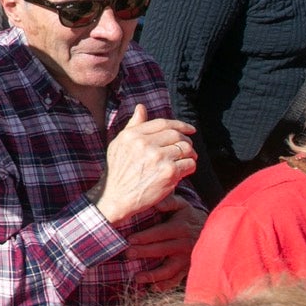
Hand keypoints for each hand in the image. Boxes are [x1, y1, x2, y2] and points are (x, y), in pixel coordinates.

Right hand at [93, 104, 196, 224]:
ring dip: (190, 155)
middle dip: (186, 141)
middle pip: (176, 135)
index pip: (163, 123)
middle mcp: (145, 143)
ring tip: (187, 160)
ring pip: (185, 148)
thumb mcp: (119, 144)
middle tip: (188, 149)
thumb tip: (141, 107)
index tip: (190, 129)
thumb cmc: (118, 172)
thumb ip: (133, 126)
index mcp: (133, 135)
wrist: (115, 197)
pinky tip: (183, 172)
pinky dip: (190, 167)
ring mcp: (158, 157)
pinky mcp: (169, 172)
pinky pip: (189, 164)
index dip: (180, 124)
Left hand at [126, 195, 206, 290]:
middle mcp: (184, 244)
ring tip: (137, 278)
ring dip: (153, 275)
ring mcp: (186, 259)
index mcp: (180, 228)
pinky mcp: (187, 269)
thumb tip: (156, 203)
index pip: (160, 233)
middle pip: (162, 250)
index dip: (145, 237)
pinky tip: (154, 288)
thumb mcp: (182, 205)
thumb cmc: (188, 216)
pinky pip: (177, 279)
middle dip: (144, 253)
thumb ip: (169, 201)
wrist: (212, 231)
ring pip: (169, 269)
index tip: (129, 240)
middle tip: (128, 254)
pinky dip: (166, 285)